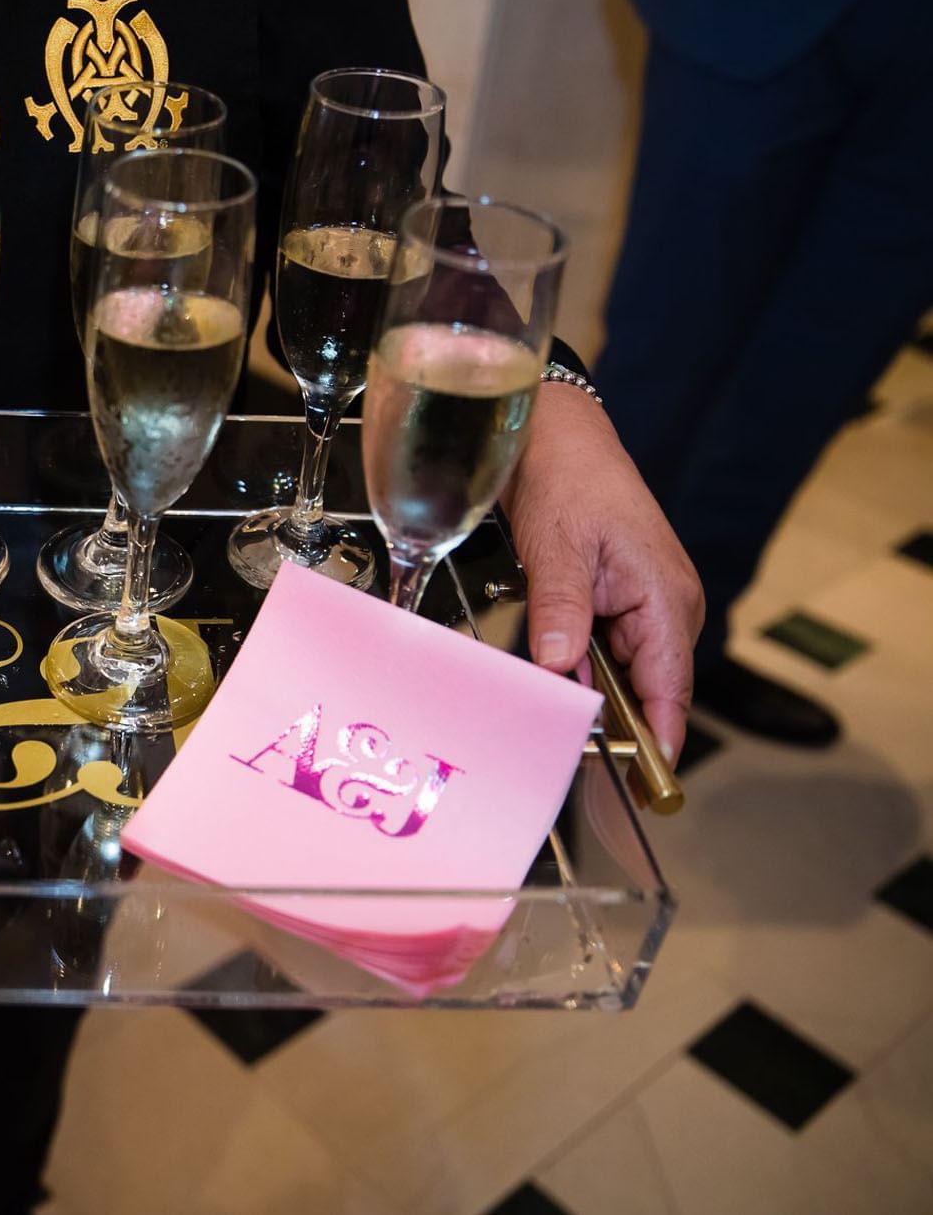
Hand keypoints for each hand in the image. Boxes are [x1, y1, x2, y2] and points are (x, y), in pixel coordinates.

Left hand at [500, 383, 704, 763]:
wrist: (558, 434)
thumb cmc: (569, 477)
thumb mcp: (558, 546)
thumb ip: (562, 609)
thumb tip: (560, 668)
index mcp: (667, 598)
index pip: (670, 689)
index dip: (656, 741)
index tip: (643, 788)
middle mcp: (667, 608)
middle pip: (647, 692)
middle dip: (614, 729)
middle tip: (570, 765)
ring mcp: (644, 606)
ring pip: (621, 676)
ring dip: (590, 700)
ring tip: (553, 735)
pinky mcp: (618, 600)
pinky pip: (604, 652)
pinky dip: (580, 672)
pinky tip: (551, 689)